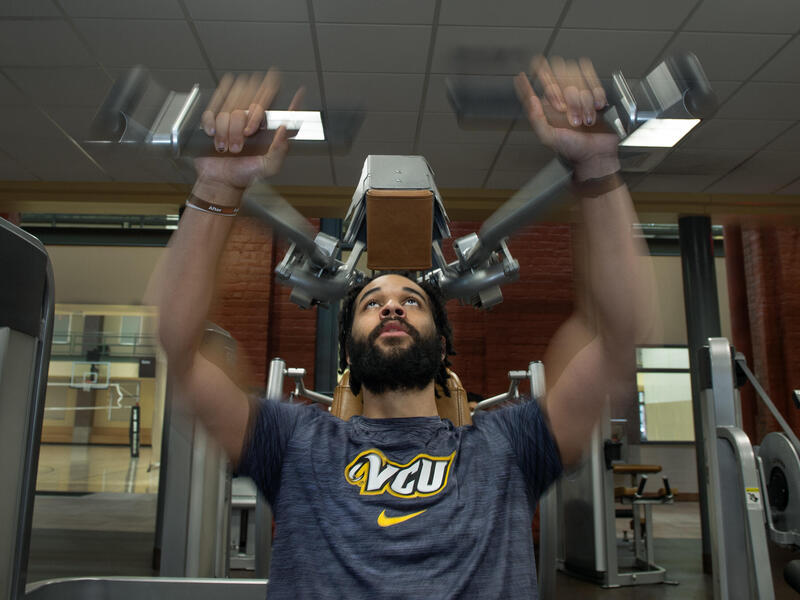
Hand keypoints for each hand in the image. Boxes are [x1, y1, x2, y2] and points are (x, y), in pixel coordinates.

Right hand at [194, 70, 302, 201]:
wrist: (221, 181)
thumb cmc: (245, 174)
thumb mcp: (269, 166)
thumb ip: (281, 149)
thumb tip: (286, 128)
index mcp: (263, 125)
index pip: (269, 99)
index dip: (271, 87)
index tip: (275, 73)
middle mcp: (247, 117)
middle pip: (248, 103)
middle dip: (244, 122)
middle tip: (244, 139)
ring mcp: (229, 117)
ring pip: (229, 109)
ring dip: (228, 130)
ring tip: (229, 148)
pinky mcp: (211, 120)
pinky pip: (210, 112)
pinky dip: (212, 125)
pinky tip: (214, 137)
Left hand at [514, 56, 619, 180]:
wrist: (596, 155)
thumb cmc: (573, 150)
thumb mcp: (548, 137)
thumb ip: (536, 118)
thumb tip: (531, 98)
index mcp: (550, 105)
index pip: (543, 81)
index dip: (542, 76)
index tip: (536, 64)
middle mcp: (565, 98)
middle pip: (563, 80)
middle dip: (570, 101)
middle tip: (573, 120)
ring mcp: (581, 96)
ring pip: (580, 83)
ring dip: (584, 104)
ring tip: (585, 122)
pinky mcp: (596, 96)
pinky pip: (596, 85)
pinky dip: (597, 96)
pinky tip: (596, 109)